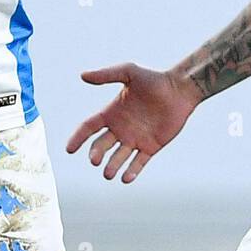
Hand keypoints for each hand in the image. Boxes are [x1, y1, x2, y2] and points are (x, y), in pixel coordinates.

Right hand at [65, 63, 201, 182]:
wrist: (180, 90)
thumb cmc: (154, 79)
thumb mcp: (128, 72)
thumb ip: (106, 75)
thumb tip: (82, 75)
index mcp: (111, 113)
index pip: (88, 127)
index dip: (78, 138)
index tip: (69, 150)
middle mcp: (120, 128)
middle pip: (101, 146)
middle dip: (96, 154)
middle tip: (95, 160)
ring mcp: (135, 139)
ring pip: (118, 158)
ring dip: (112, 167)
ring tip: (108, 173)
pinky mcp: (151, 147)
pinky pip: (138, 163)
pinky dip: (132, 171)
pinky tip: (126, 178)